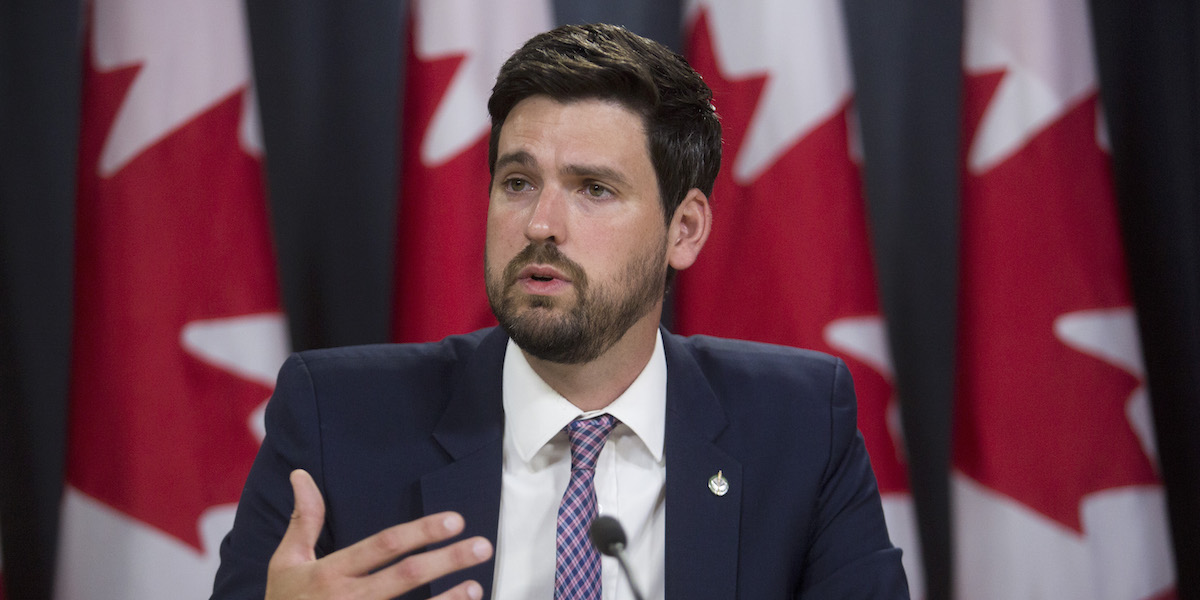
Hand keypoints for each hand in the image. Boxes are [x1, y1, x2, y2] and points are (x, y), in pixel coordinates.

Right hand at [266, 469, 492, 599]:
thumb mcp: (286, 563)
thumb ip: (304, 521)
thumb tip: (301, 474)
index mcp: (329, 575)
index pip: (382, 547)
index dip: (419, 532)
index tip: (453, 520)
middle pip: (404, 577)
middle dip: (446, 560)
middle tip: (482, 546)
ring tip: (477, 585)